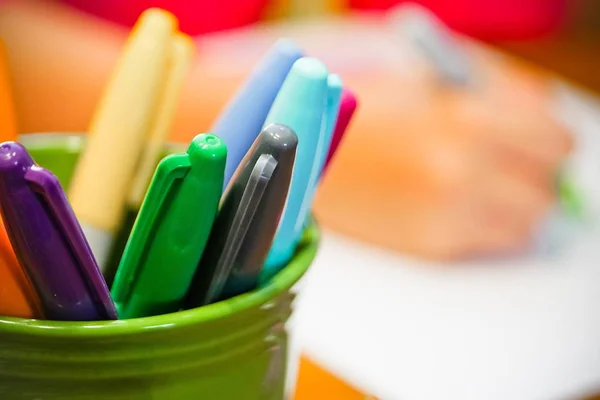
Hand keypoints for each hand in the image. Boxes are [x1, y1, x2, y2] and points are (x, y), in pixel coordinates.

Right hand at [315, 47, 572, 259]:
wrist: (299, 157)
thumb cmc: (362, 114)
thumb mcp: (433, 89)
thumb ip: (496, 104)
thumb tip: (541, 130)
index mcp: (468, 122)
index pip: (556, 144)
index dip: (549, 144)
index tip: (537, 145)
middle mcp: (465, 173)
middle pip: (545, 193)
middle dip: (534, 180)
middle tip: (510, 169)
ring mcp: (448, 215)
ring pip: (524, 226)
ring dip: (514, 208)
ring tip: (483, 189)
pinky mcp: (430, 246)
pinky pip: (488, 242)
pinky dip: (484, 225)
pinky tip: (452, 203)